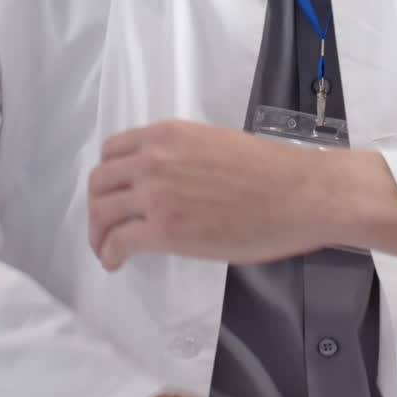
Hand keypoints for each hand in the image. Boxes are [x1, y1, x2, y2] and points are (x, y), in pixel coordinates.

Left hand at [88, 118, 396, 271]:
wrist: (299, 192)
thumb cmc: (271, 171)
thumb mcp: (215, 144)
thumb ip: (182, 157)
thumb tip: (171, 180)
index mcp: (168, 133)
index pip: (113, 150)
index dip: (109, 175)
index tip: (114, 192)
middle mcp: (155, 158)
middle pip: (100, 181)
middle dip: (98, 205)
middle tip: (106, 225)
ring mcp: (156, 194)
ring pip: (102, 211)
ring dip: (99, 233)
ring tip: (107, 248)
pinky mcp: (164, 229)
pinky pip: (119, 241)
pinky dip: (110, 254)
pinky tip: (116, 262)